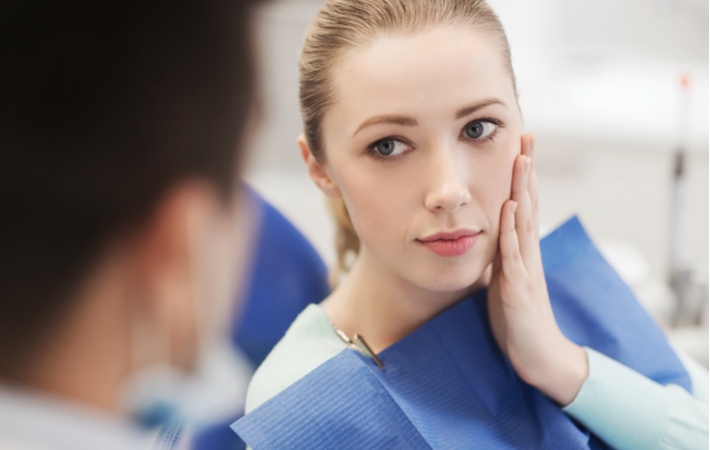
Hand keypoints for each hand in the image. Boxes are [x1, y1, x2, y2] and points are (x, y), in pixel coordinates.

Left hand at [487, 134, 587, 405]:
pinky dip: (510, 229)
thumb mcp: (505, 281)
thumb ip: (500, 258)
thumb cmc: (518, 319)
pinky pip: (513, 253)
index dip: (522, 177)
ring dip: (521, 189)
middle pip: (527, 204)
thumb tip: (487, 239)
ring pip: (523, 221)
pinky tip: (508, 207)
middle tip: (527, 137)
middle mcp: (527, 253)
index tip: (520, 147)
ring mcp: (525, 268)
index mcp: (522, 251)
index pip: (522, 206)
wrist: (537, 355)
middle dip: (526, 170)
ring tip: (520, 159)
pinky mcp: (518, 287)